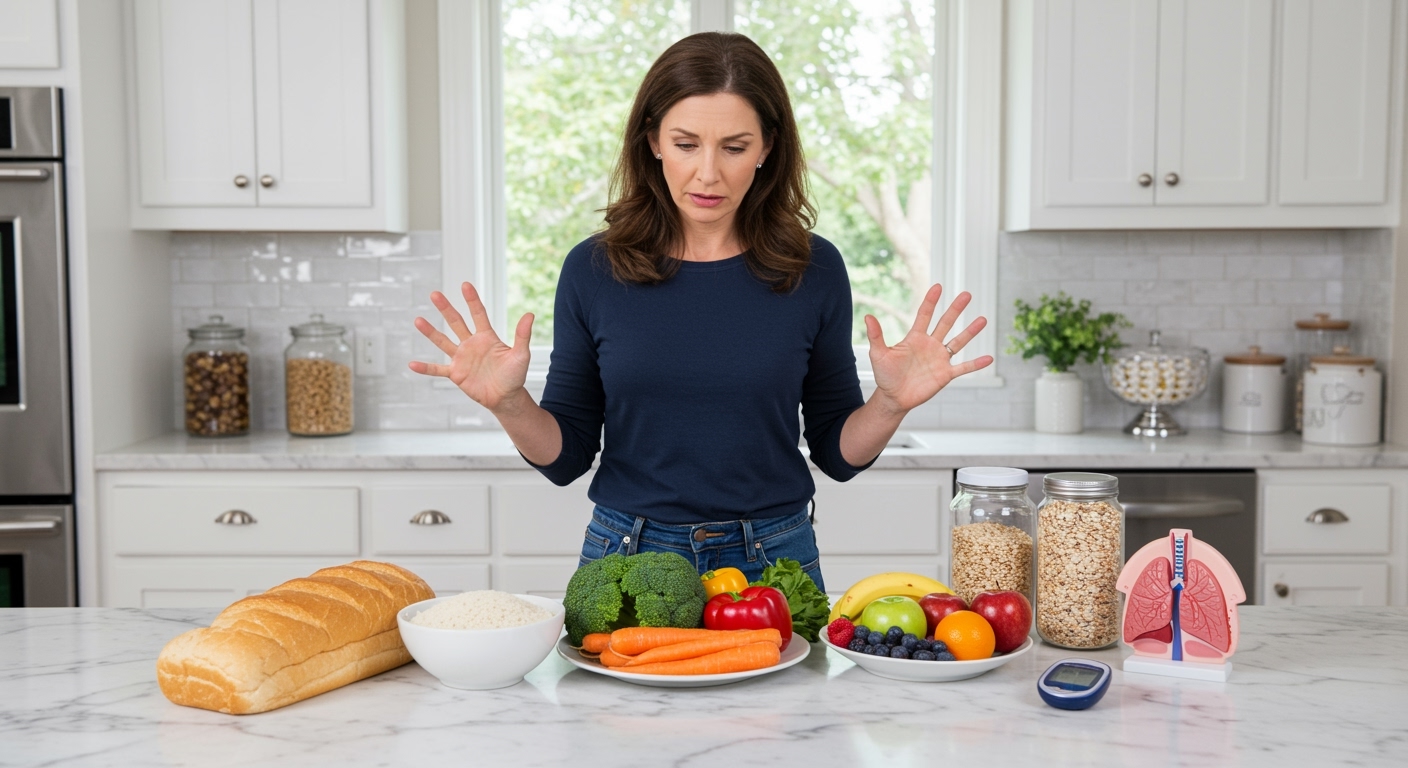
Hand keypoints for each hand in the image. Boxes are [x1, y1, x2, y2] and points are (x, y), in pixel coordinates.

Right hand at [409, 282, 533, 411]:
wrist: (506, 398)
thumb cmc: (515, 376)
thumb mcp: (521, 355)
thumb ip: (522, 335)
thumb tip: (530, 314)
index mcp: (487, 337)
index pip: (478, 314)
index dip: (472, 300)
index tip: (465, 285)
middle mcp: (471, 344)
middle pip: (456, 322)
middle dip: (446, 308)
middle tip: (434, 294)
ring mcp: (462, 358)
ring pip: (443, 342)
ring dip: (431, 332)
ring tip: (418, 320)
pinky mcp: (456, 374)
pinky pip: (437, 369)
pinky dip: (425, 368)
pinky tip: (412, 364)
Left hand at [865, 284, 992, 414]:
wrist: (893, 398)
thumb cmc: (885, 375)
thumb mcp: (878, 355)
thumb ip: (876, 336)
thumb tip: (868, 316)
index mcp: (915, 338)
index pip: (925, 315)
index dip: (931, 301)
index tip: (938, 286)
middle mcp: (930, 345)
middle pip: (945, 323)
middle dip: (956, 309)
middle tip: (967, 294)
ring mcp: (939, 359)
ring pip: (958, 342)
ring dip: (970, 332)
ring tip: (983, 319)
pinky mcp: (945, 374)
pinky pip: (963, 367)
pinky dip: (975, 364)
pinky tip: (989, 358)